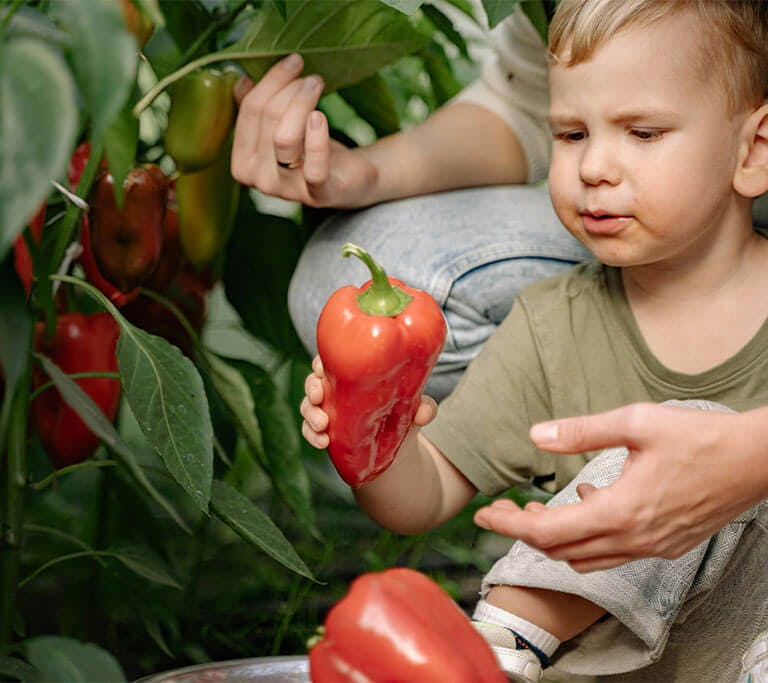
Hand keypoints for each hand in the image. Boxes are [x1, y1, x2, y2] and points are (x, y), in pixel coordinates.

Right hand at [231, 53, 378, 208]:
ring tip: (318, 87)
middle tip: (312, 78)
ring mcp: (287, 192)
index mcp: (242, 163)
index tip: (294, 61)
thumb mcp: (281, 126)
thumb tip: (241, 81)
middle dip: (291, 89)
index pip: (249, 111)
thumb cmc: (311, 150)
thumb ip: (257, 108)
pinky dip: (317, 139)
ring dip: (303, 104)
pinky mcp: (319, 195)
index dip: (272, 81)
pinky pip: (313, 166)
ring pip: (284, 138)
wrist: (350, 178)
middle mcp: (258, 180)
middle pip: (267, 119)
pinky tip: (320, 117)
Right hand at [300, 355, 437, 449]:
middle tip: (320, 396)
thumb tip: (424, 412)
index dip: (323, 361)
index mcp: (354, 372)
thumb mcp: (416, 408)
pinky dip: (311, 435)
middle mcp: (337, 388)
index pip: (332, 359)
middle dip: (312, 387)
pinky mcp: (324, 431)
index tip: (324, 369)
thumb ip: (423, 407)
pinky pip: (309, 430)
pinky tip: (322, 441)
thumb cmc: (404, 413)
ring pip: (308, 406)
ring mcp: (328, 410)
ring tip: (323, 425)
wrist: (397, 449)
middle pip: (314, 380)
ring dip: (310, 414)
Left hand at [473, 403, 767, 571]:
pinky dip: (588, 536)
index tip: (481, 513)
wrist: (755, 461)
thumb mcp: (635, 422)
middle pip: (561, 550)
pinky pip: (613, 552)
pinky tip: (589, 500)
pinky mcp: (666, 544)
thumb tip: (536, 435)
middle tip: (502, 508)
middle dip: (524, 531)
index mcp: (620, 512)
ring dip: (555, 538)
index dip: (509, 524)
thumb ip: (582, 431)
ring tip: (535, 509)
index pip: (547, 531)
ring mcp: (651, 547)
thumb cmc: (698, 438)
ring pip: (586, 557)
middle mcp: (633, 539)